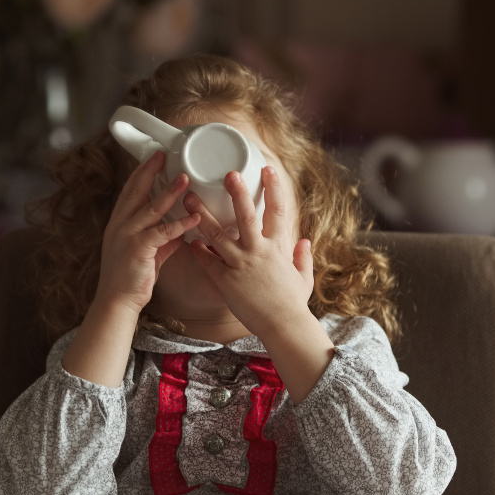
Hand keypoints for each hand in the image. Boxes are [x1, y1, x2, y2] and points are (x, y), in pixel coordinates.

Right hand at [95, 151, 200, 313]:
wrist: (117, 301)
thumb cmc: (131, 278)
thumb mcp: (147, 254)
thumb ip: (162, 241)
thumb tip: (179, 233)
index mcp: (119, 224)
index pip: (129, 192)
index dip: (141, 174)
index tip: (153, 159)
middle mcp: (120, 225)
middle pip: (136, 192)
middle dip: (150, 172)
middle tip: (163, 155)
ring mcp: (127, 236)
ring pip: (151, 208)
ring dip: (170, 192)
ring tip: (185, 179)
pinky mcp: (138, 249)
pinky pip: (163, 232)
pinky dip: (180, 224)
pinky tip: (194, 218)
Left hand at [184, 165, 313, 338]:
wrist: (283, 326)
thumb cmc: (292, 304)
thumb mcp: (304, 278)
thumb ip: (303, 257)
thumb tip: (304, 242)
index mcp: (279, 246)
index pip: (278, 209)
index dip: (273, 187)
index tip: (266, 168)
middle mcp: (259, 251)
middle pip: (246, 215)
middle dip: (236, 192)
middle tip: (226, 173)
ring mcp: (241, 265)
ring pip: (218, 234)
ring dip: (203, 216)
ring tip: (190, 200)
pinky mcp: (226, 281)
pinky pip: (208, 262)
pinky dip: (198, 251)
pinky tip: (189, 240)